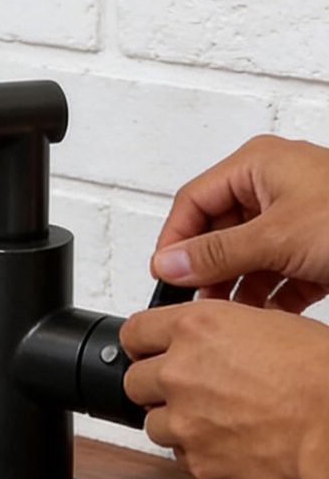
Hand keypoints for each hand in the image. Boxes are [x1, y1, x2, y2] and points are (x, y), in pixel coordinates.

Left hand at [122, 301, 328, 478]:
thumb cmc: (322, 377)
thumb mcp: (266, 325)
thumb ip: (215, 332)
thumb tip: (199, 340)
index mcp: (195, 330)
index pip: (134, 333)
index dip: (141, 345)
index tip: (146, 354)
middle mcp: (180, 373)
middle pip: (135, 382)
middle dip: (156, 387)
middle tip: (189, 393)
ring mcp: (186, 421)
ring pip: (155, 424)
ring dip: (179, 424)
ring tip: (219, 422)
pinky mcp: (200, 464)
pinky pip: (184, 458)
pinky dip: (203, 455)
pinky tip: (234, 446)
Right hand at [151, 135, 328, 312]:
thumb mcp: (279, 236)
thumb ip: (218, 253)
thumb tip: (170, 263)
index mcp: (257, 165)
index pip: (193, 200)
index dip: (175, 239)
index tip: (165, 273)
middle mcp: (274, 185)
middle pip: (218, 230)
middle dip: (209, 269)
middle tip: (198, 297)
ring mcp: (296, 215)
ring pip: (247, 254)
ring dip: (238, 286)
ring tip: (230, 311)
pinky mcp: (316, 245)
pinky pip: (278, 270)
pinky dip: (270, 294)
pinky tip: (264, 313)